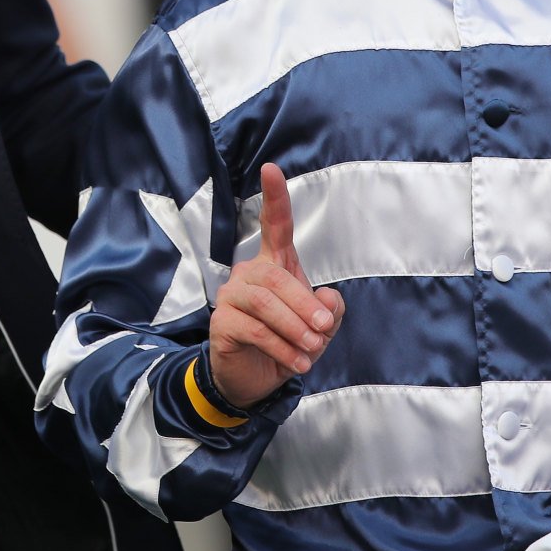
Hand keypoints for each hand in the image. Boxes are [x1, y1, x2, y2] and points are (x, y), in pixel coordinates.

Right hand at [208, 163, 345, 409]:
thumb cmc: (288, 344)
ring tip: (312, 350)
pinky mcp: (221, 322)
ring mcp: (232, 296)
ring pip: (265, 302)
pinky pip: (254, 329)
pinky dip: (282, 348)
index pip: (275, 226)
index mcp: (274, 265)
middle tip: (324, 330)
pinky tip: (297, 363)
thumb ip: (329, 310)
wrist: (256, 381)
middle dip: (304, 304)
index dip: (274, 197)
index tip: (271, 168)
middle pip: (276, 276)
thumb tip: (326, 299)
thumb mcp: (319, 329)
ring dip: (294, 328)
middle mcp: (248, 272)